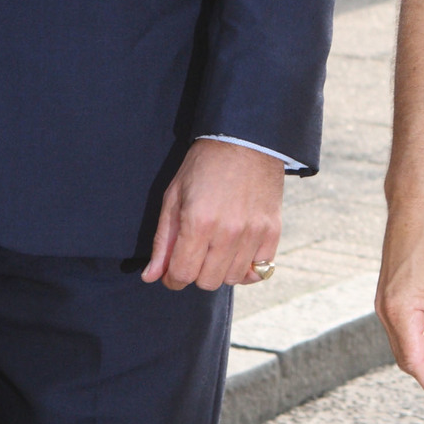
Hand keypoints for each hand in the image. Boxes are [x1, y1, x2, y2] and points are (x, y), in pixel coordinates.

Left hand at [145, 139, 284, 289]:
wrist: (245, 141)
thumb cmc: (204, 166)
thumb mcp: (174, 197)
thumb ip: (163, 241)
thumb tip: (151, 276)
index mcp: (199, 222)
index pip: (182, 274)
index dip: (172, 278)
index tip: (171, 272)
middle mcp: (228, 232)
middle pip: (207, 282)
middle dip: (195, 274)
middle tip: (194, 255)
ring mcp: (254, 233)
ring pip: (232, 279)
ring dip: (220, 270)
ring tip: (216, 249)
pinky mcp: (272, 231)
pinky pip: (259, 270)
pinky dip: (246, 268)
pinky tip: (237, 252)